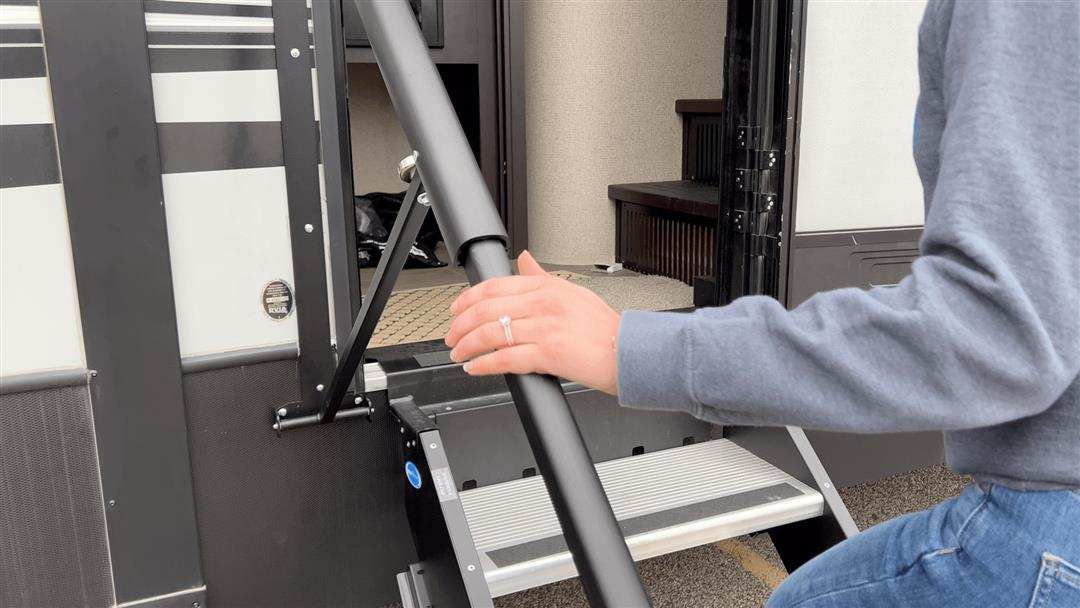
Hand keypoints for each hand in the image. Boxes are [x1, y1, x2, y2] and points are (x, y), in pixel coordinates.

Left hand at [445, 251, 621, 394]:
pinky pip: (505, 358)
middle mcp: (544, 303)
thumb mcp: (574, 292)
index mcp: (547, 287)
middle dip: (460, 325)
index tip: (455, 310)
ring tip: (459, 354)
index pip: (495, 286)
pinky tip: (475, 368)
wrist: (631, 353)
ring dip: (467, 346)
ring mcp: (545, 328)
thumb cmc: (605, 329)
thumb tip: (524, 260)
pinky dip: (484, 364)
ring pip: (490, 333)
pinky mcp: (548, 353)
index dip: (467, 299)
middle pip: (486, 309)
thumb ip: (542, 277)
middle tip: (451, 336)